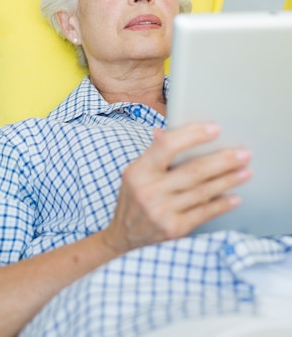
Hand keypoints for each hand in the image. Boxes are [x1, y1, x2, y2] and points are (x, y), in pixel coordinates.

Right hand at [103, 123, 251, 253]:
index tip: (215, 129)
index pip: (168, 146)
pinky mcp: (173, 229)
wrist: (123, 237)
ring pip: (203, 191)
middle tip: (242, 154)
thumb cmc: (134, 199)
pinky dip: (221, 204)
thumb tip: (166, 132)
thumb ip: (154, 153)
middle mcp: (148, 191)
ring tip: (244, 171)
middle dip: (223, 161)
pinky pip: (204, 213)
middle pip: (193, 171)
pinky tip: (234, 197)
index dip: (193, 135)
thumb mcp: (136, 173)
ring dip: (228, 181)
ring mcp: (161, 212)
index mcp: (138, 171)